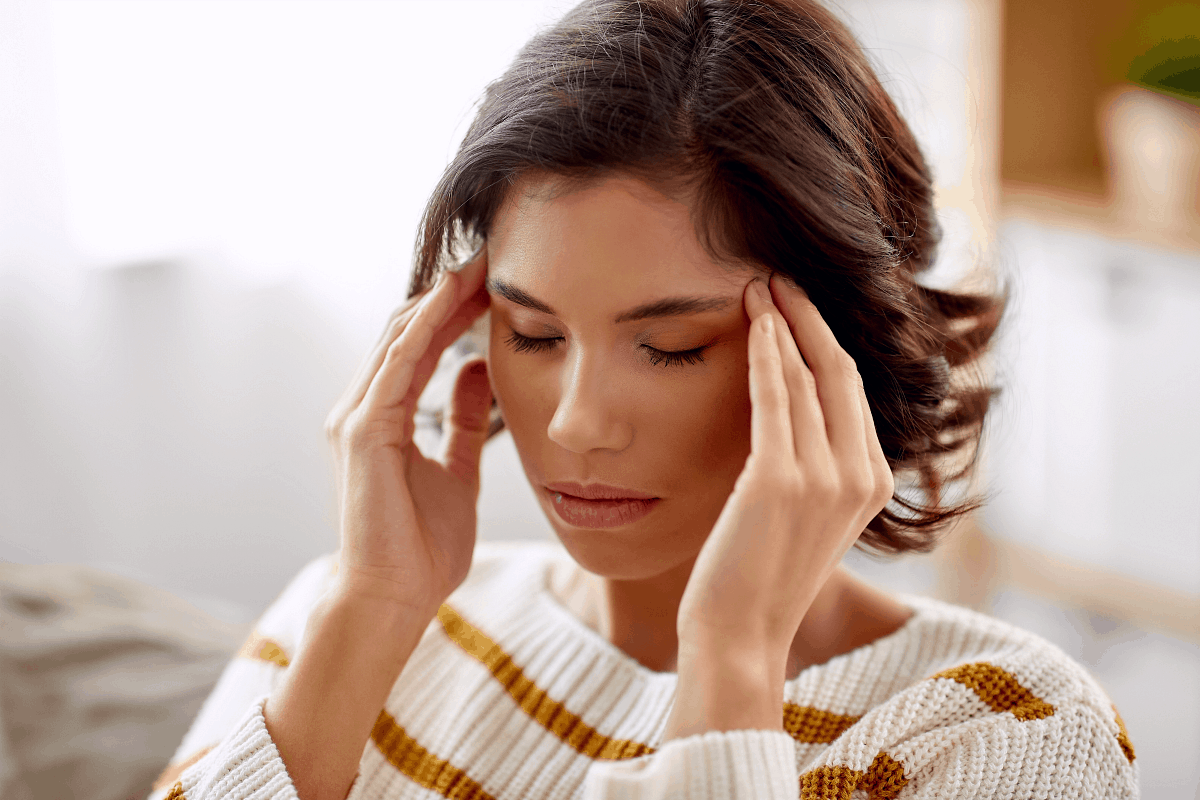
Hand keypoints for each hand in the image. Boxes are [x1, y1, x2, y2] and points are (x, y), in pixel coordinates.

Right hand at [323, 252, 491, 615]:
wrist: (394, 597)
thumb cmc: (421, 546)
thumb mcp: (457, 471)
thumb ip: (465, 421)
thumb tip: (478, 371)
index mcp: (383, 417)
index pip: (417, 346)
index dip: (452, 311)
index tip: (492, 283)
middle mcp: (361, 408)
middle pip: (405, 331)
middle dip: (447, 294)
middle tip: (490, 259)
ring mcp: (355, 417)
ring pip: (397, 338)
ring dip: (439, 299)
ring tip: (478, 266)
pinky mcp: (361, 431)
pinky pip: (396, 366)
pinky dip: (423, 328)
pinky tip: (450, 298)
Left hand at [676, 274, 893, 673]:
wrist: (740, 631)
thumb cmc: (760, 572)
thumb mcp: (804, 513)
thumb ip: (812, 463)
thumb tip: (787, 404)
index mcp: (873, 482)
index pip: (851, 391)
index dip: (823, 339)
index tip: (795, 303)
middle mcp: (860, 476)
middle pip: (838, 372)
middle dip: (807, 317)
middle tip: (777, 276)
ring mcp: (825, 478)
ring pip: (808, 376)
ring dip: (781, 323)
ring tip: (756, 285)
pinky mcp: (781, 480)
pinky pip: (775, 399)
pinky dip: (765, 354)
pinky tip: (753, 322)